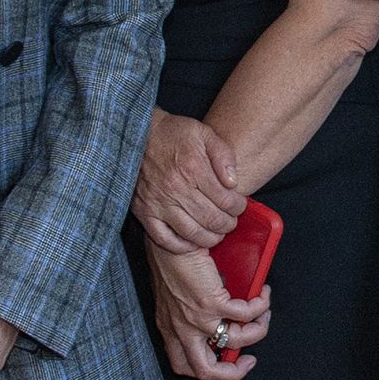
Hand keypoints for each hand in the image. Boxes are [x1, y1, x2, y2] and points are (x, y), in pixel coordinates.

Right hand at [133, 112, 245, 251]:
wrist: (138, 135)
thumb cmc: (174, 134)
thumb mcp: (204, 133)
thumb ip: (223, 156)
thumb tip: (233, 183)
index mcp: (194, 169)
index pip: (225, 200)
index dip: (238, 207)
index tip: (240, 206)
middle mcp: (176, 189)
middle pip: (211, 219)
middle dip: (228, 224)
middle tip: (231, 222)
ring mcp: (158, 203)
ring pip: (191, 232)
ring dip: (210, 238)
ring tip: (217, 233)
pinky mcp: (144, 212)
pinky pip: (164, 238)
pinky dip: (181, 246)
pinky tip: (192, 242)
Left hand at [146, 240, 269, 379]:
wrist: (168, 239)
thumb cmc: (169, 258)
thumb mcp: (176, 294)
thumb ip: (192, 309)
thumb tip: (222, 309)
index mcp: (171, 329)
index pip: (185, 365)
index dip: (210, 371)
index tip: (229, 360)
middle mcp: (182, 329)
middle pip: (206, 371)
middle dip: (233, 372)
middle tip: (248, 359)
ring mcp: (196, 318)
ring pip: (235, 342)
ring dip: (257, 330)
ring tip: (263, 314)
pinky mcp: (210, 302)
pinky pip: (245, 313)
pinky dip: (259, 306)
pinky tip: (262, 295)